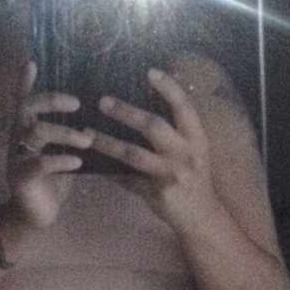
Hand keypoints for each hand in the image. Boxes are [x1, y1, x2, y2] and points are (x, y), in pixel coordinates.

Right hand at [7, 61, 92, 229]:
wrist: (36, 215)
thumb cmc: (53, 179)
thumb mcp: (61, 151)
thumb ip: (69, 132)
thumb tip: (95, 111)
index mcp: (27, 129)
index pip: (23, 100)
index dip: (24, 81)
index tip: (31, 62)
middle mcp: (18, 138)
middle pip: (27, 108)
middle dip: (51, 101)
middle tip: (77, 103)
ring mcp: (17, 157)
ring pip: (36, 132)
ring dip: (65, 133)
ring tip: (87, 140)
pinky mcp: (20, 177)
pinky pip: (39, 163)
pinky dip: (61, 160)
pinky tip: (77, 162)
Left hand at [90, 69, 219, 234]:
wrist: (202, 217)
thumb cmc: (194, 179)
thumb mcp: (193, 152)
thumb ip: (174, 132)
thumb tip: (148, 102)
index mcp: (197, 139)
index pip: (184, 107)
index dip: (169, 88)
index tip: (150, 71)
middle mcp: (187, 154)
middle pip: (153, 126)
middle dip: (127, 112)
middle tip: (103, 101)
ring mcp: (172, 174)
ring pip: (134, 155)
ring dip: (108, 143)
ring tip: (87, 134)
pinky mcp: (158, 193)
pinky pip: (128, 179)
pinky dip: (111, 172)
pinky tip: (94, 165)